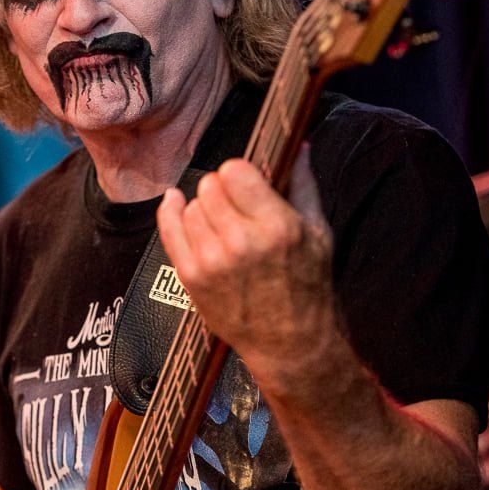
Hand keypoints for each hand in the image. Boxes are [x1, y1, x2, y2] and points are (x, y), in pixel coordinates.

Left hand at [156, 146, 335, 393]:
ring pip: (190, 205)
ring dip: (204, 207)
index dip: (240, 173)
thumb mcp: (319, 233)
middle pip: (210, 185)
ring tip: (223, 224)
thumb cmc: (308, 287)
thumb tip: (299, 146)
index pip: (234, 171)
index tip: (247, 182)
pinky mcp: (191, 277)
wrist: (289, 343)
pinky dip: (172, 212)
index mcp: (276, 227)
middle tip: (236, 206)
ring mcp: (212, 262)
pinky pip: (169, 228)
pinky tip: (177, 203)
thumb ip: (304, 185)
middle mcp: (241, 243)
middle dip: (223, 190)